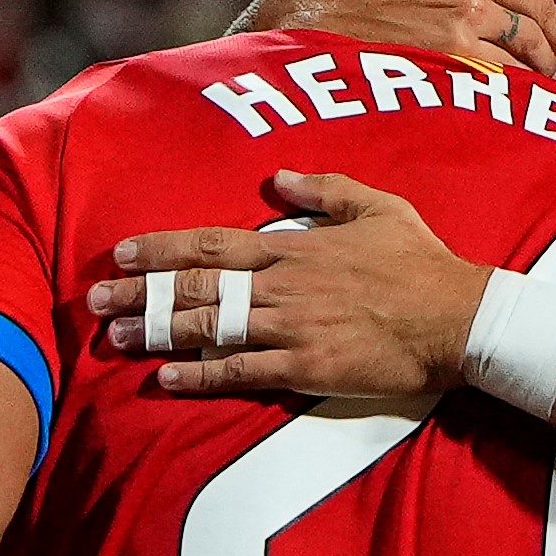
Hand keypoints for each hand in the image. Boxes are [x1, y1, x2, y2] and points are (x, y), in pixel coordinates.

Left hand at [90, 171, 484, 400]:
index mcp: (294, 247)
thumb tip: (281, 177)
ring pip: (207, 328)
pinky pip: (240, 372)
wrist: (459, 318)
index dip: (162, 249)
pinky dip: (199, 375)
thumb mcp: (378, 206)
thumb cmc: (422, 262)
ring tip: (116, 336)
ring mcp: (290, 329)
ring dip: (156, 331)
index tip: (123, 253)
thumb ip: (325, 189)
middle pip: (195, 287)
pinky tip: (166, 377)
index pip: (212, 245)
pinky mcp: (305, 369)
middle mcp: (281, 286)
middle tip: (96, 298)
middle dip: (140, 292)